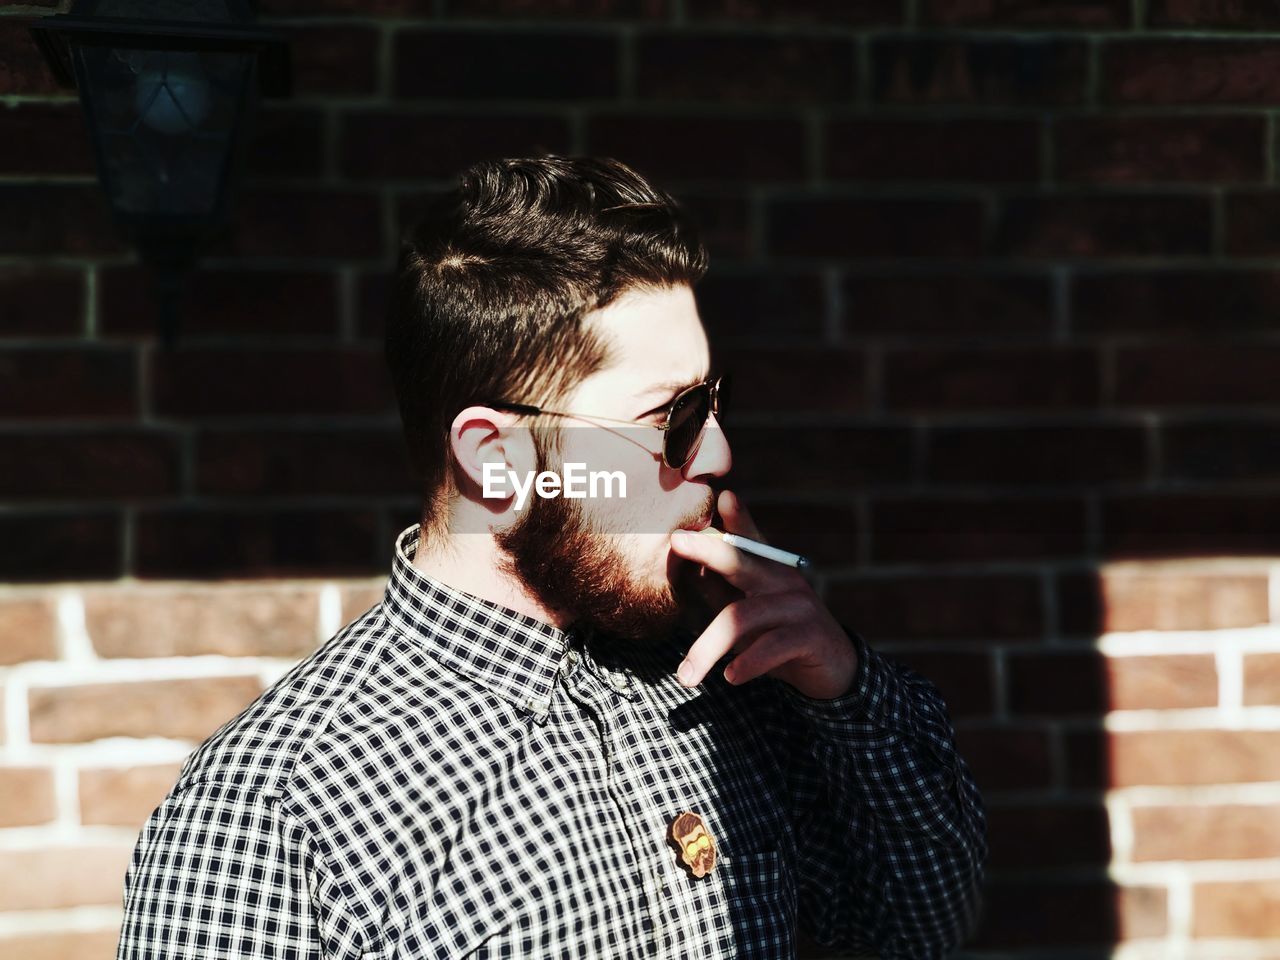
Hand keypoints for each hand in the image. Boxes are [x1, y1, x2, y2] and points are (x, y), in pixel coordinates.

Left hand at [668, 490, 857, 700]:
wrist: (832, 668)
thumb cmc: (777, 635)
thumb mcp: (746, 612)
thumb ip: (719, 590)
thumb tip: (683, 568)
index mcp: (767, 570)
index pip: (747, 538)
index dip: (735, 516)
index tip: (720, 495)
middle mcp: (783, 579)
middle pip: (739, 560)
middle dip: (706, 550)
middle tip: (676, 543)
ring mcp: (798, 606)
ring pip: (741, 617)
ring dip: (708, 649)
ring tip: (685, 676)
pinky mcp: (810, 636)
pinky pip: (770, 647)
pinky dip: (746, 664)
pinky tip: (730, 677)